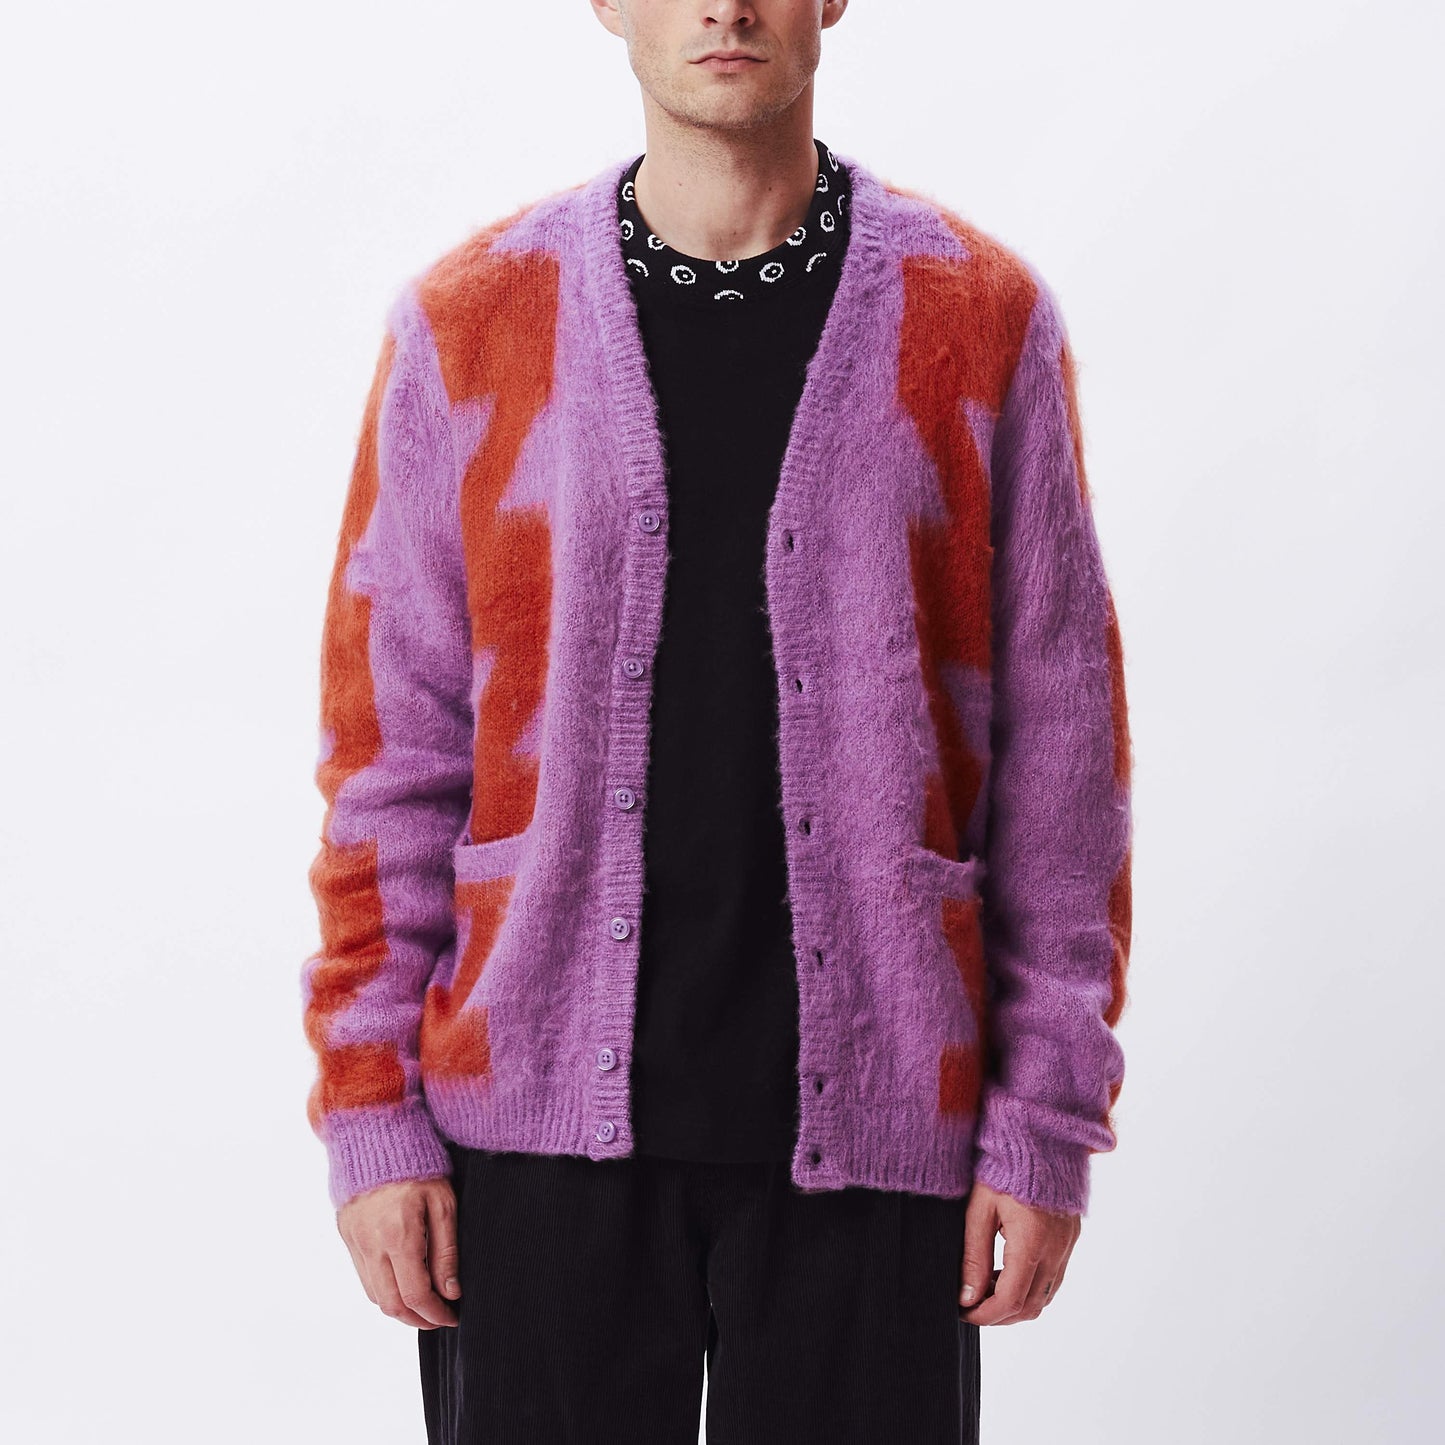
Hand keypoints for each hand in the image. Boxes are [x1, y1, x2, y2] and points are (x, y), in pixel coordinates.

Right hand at [337, 1176, 461, 1328]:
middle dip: (417, 1319)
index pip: (415, 1294)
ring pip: (374, 1295)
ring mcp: (354, 1241)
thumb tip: (450, 1291)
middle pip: (391, 1304)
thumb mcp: (443, 1202)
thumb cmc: (418, 1164)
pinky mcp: (346, 1235)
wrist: (376, 1135)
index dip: (435, 1314)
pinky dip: (383, 1290)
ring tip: (424, 1303)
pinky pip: (363, 1276)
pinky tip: (402, 1282)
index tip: (452, 1316)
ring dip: (399, 1308)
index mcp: (398, 1235)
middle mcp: (370, 1244)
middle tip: (439, 1317)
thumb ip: (446, 1250)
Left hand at [958, 1179, 1079, 1324]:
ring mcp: (1067, 1245)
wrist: (1037, 1136)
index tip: (962, 1312)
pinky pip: (1054, 1278)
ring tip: (984, 1287)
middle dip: (999, 1315)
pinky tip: (1005, 1271)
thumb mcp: (979, 1209)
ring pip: (1045, 1296)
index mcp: (1032, 1243)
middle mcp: (1056, 1250)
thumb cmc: (1003, 1166)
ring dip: (1016, 1303)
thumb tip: (966, 1297)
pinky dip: (1030, 1286)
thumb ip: (973, 1256)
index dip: (984, 1315)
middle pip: (1031, 1307)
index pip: (1010, 1301)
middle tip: (971, 1305)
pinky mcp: (1070, 1237)